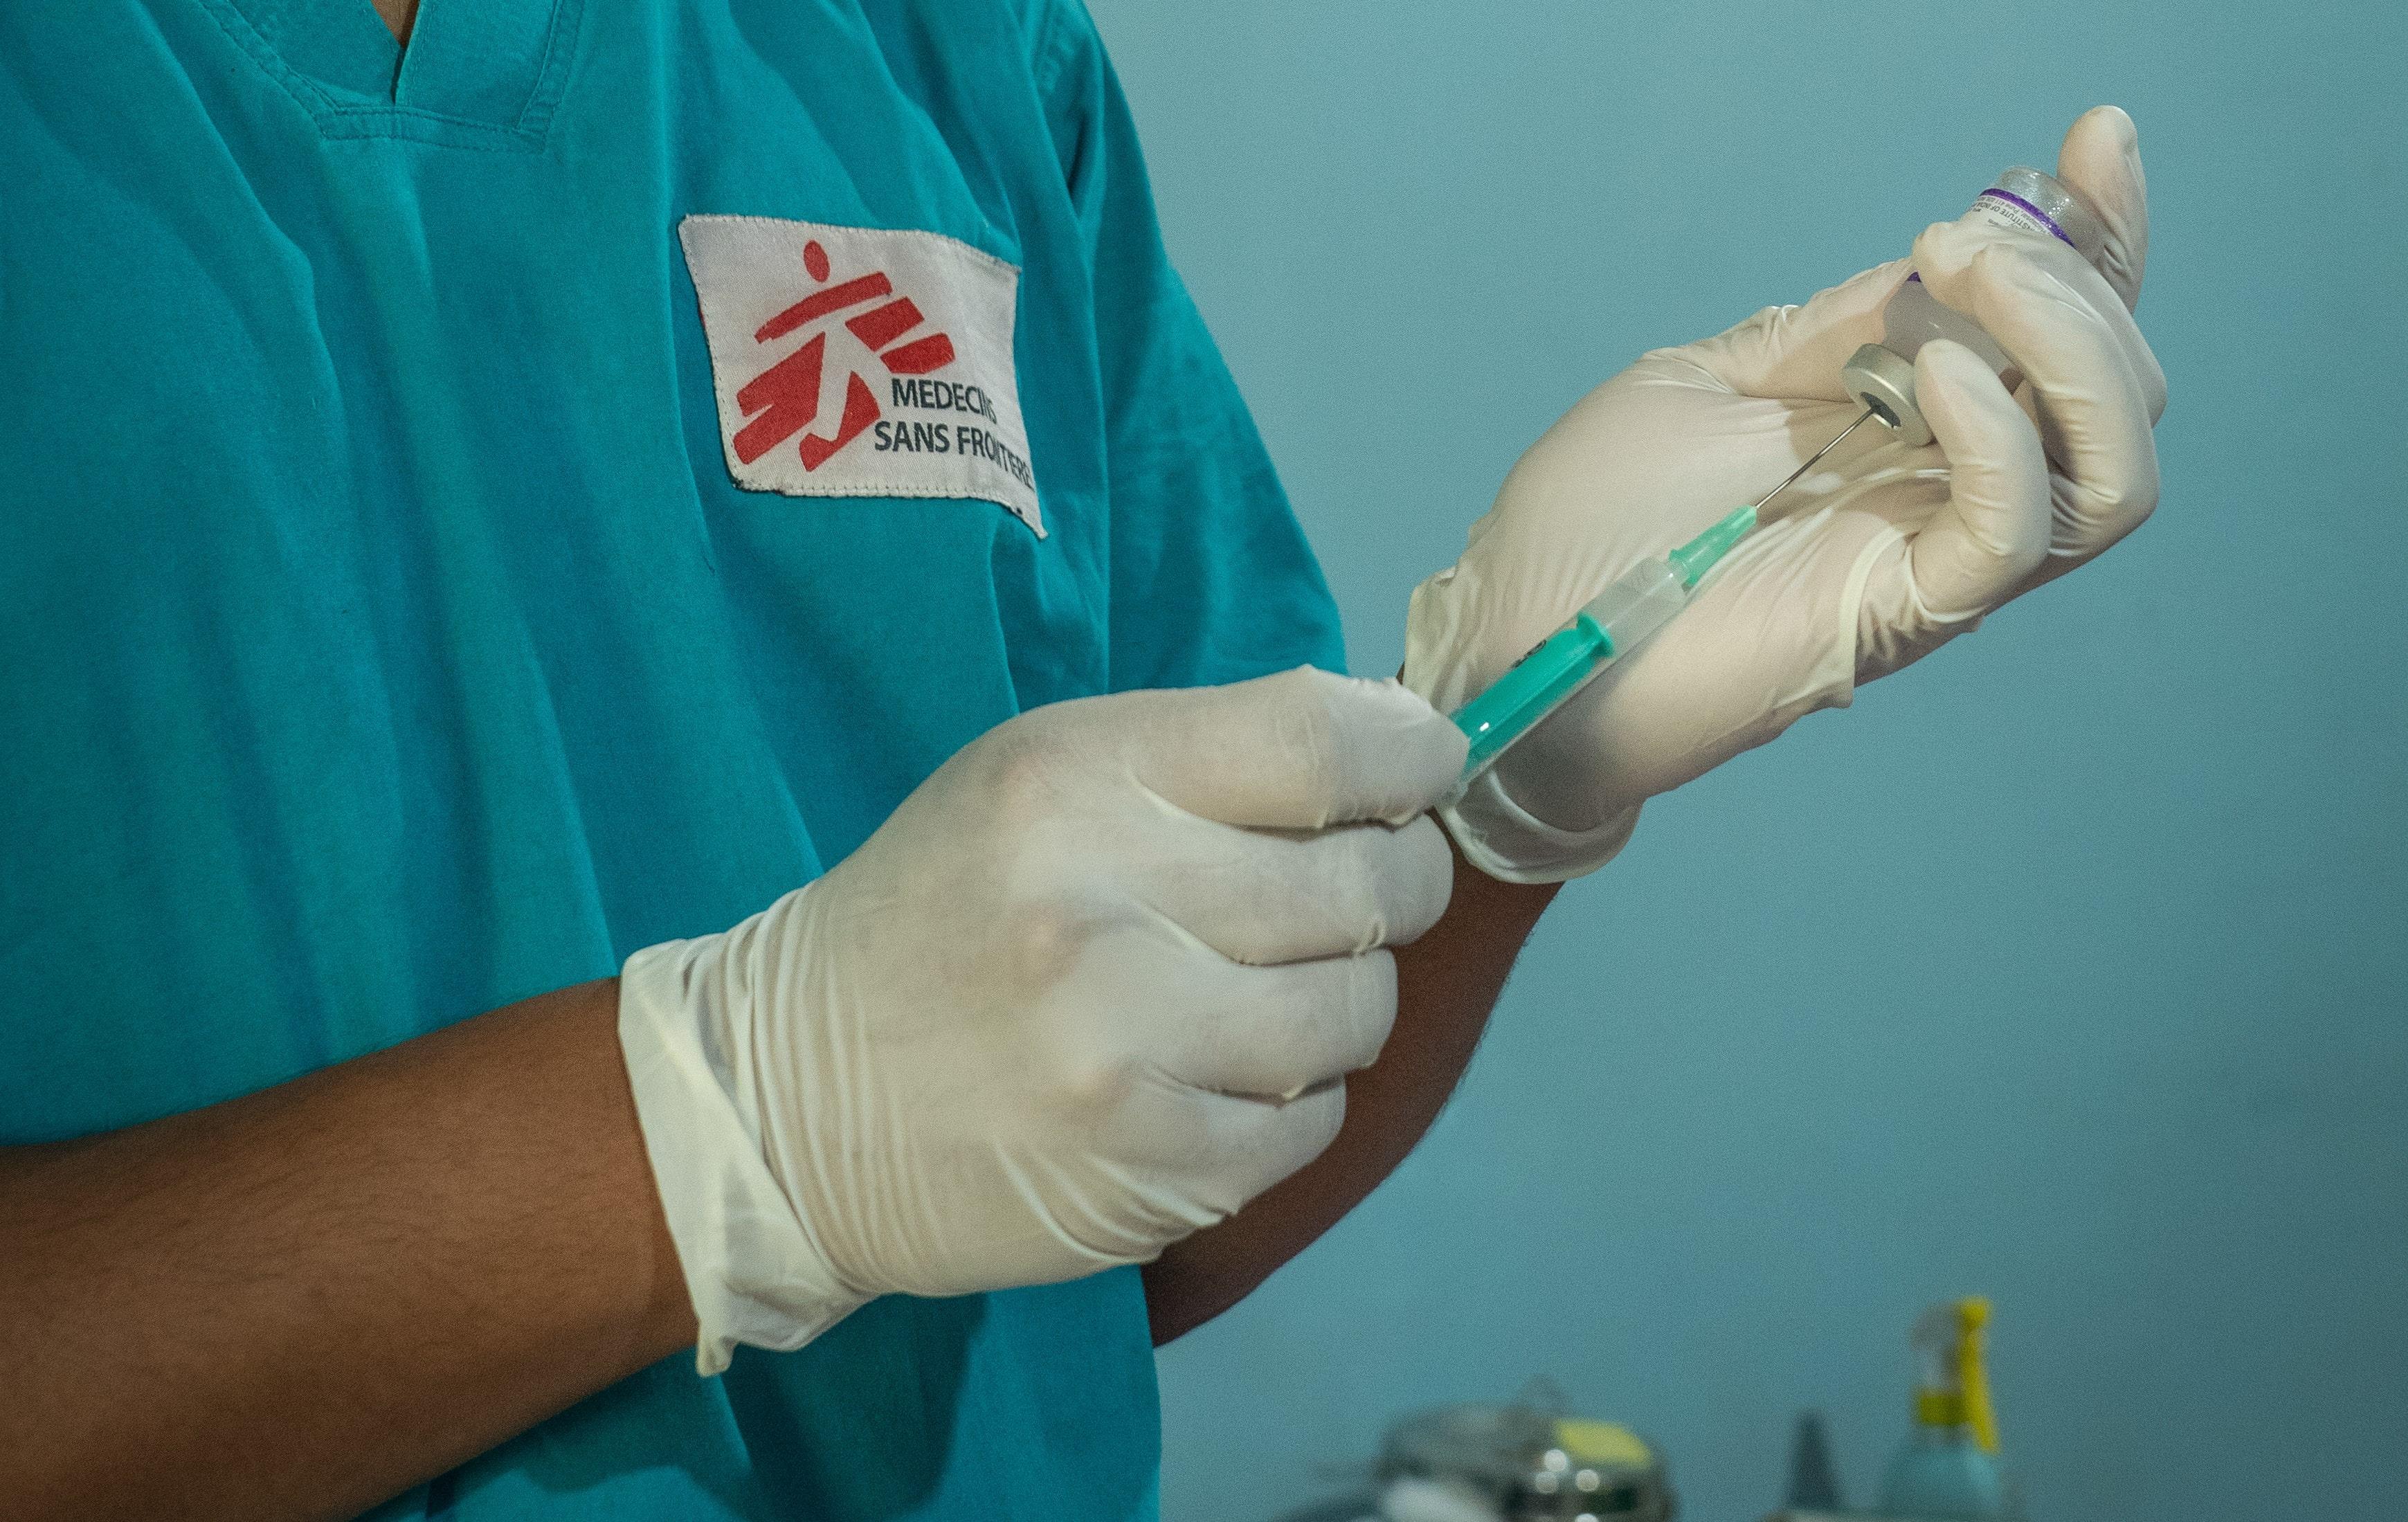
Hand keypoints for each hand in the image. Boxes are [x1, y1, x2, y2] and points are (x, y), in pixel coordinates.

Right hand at [616, 667, 1464, 1370]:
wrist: (788, 1103)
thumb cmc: (937, 913)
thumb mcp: (1033, 780)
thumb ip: (1207, 758)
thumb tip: (1399, 750)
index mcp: (1076, 781)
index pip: (1324, 740)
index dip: (1410, 754)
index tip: (1422, 770)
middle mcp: (1104, 912)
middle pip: (1370, 880)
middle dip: (1395, 878)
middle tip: (1353, 888)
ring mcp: (1130, 1056)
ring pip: (1359, 1009)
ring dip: (1343, 997)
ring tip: (1268, 991)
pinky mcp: (1152, 1175)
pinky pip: (1314, 1122)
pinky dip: (1293, 1097)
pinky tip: (1219, 1077)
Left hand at [1404, 106, 2163, 882]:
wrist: (1518, 639)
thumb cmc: (1590, 526)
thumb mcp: (1706, 385)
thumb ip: (1823, 333)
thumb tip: (1925, 268)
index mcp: (1911, 431)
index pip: (2059, 334)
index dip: (2099, 235)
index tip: (2093, 138)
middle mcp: (1948, 494)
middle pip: (2117, 388)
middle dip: (2076, 278)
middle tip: (1957, 236)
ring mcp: (1936, 558)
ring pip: (2111, 461)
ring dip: (2068, 342)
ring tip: (1962, 275)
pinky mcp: (1904, 614)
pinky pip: (2015, 528)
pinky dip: (1999, 436)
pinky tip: (1928, 373)